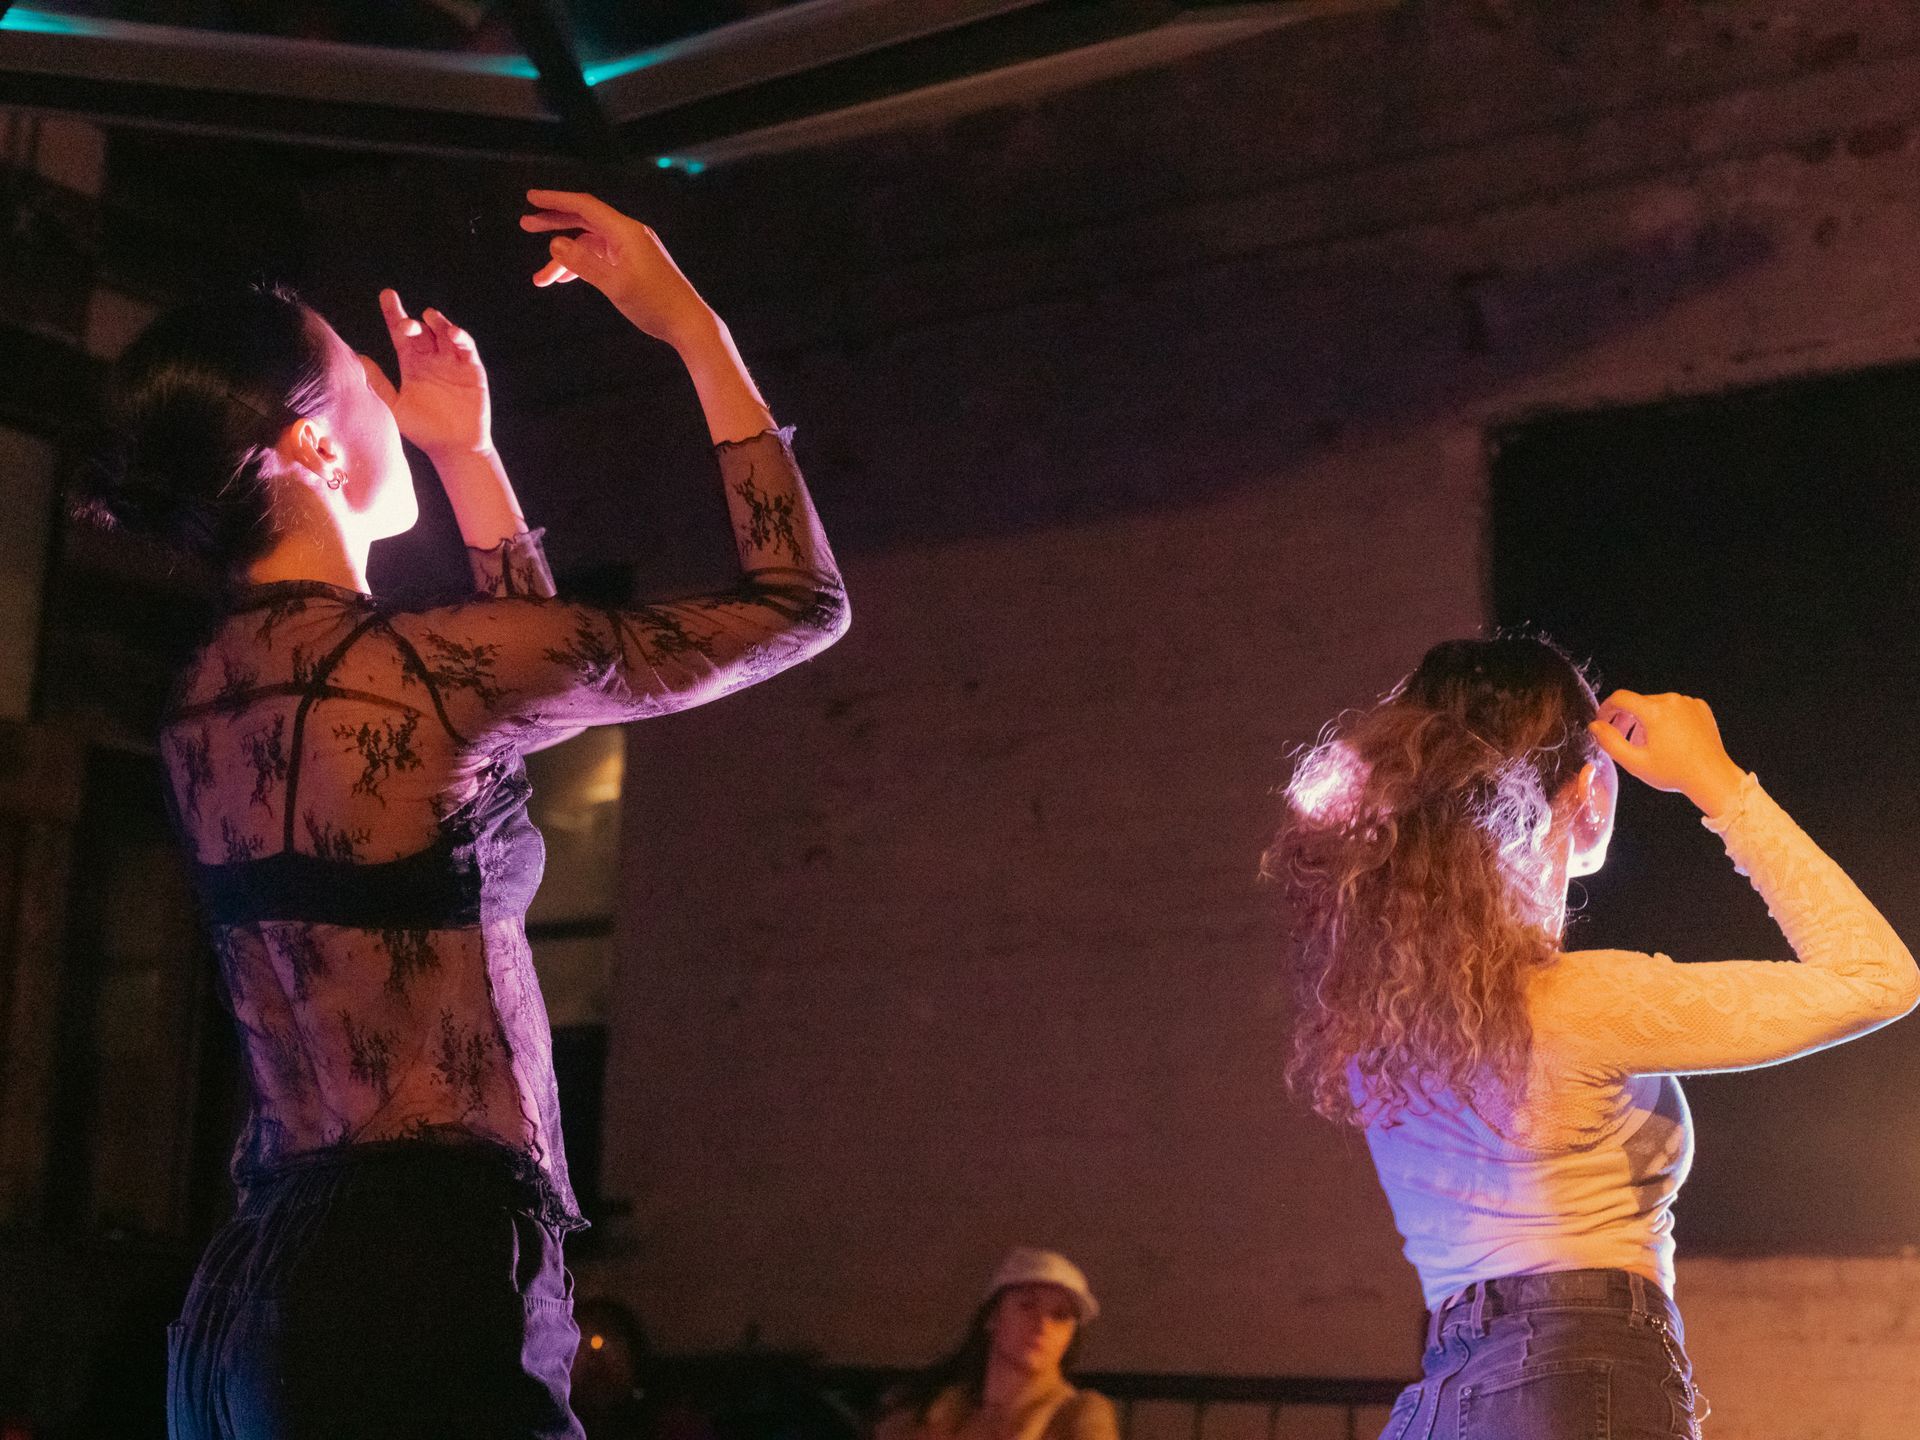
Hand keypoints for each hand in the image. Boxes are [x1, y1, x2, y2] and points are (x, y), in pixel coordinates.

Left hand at [370, 289, 492, 458]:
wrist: (454, 448)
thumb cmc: (424, 430)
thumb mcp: (395, 406)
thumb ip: (378, 383)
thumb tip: (357, 358)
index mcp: (412, 364)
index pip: (401, 333)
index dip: (394, 313)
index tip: (387, 296)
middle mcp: (432, 359)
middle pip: (422, 329)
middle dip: (414, 322)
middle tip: (405, 324)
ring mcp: (453, 363)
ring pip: (445, 333)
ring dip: (439, 322)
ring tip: (430, 317)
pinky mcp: (472, 369)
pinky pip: (467, 348)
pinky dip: (461, 338)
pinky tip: (452, 334)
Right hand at [519, 189, 715, 346]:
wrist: (688, 323)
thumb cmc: (655, 304)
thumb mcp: (615, 285)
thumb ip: (584, 263)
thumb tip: (555, 244)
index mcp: (626, 232)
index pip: (585, 206)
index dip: (556, 200)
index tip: (531, 198)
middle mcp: (630, 234)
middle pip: (584, 219)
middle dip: (554, 222)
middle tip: (525, 224)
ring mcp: (632, 249)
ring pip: (589, 244)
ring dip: (565, 258)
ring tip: (541, 279)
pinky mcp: (634, 264)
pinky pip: (600, 257)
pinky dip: (582, 265)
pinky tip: (565, 280)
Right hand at [1587, 689, 1746, 815]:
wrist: (1712, 777)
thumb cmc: (1675, 772)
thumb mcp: (1635, 762)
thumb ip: (1610, 741)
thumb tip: (1596, 726)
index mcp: (1655, 711)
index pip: (1620, 698)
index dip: (1606, 708)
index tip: (1602, 721)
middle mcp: (1672, 701)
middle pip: (1638, 702)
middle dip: (1626, 718)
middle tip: (1623, 739)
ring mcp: (1688, 703)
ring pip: (1656, 705)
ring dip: (1645, 719)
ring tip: (1646, 742)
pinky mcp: (1700, 708)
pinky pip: (1674, 708)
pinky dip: (1666, 718)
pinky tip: (1668, 738)